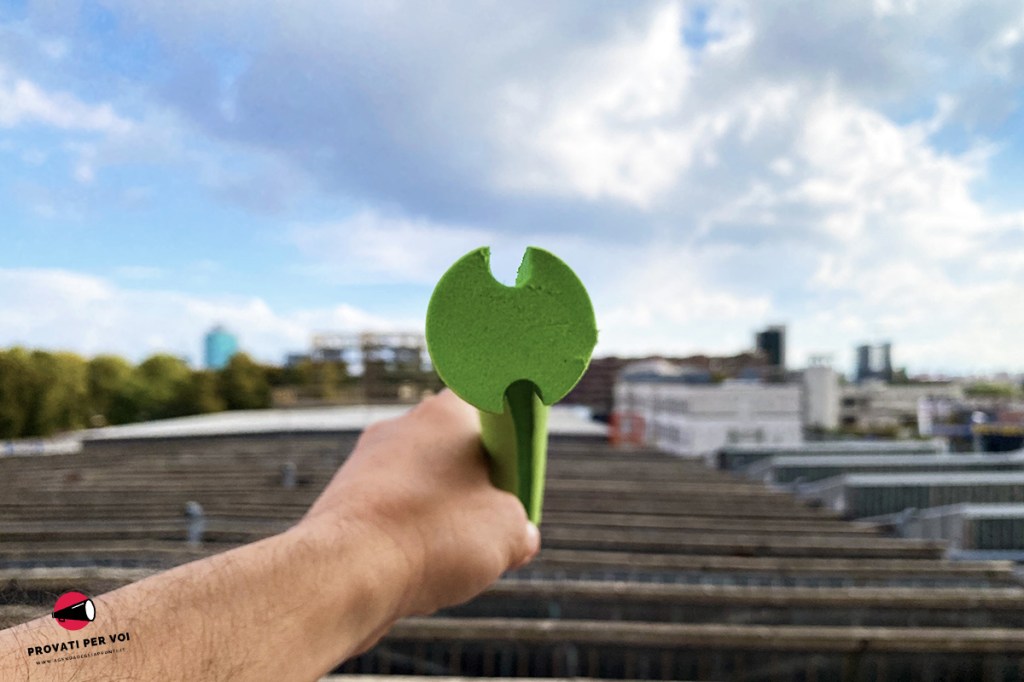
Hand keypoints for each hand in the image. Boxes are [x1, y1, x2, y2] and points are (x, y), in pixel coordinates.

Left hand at [303, 389, 540, 618]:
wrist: (346, 573)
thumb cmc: (433, 535)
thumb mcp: (507, 532)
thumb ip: (521, 525)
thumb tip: (520, 536)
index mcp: (446, 412)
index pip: (487, 404)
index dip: (509, 441)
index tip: (516, 475)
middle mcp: (401, 425)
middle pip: (454, 450)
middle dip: (476, 488)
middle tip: (494, 525)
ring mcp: (366, 461)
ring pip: (421, 486)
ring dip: (440, 517)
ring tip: (451, 557)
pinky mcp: (344, 499)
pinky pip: (391, 514)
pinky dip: (407, 537)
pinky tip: (415, 568)